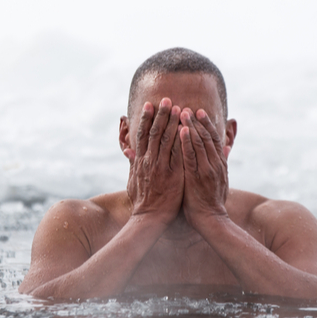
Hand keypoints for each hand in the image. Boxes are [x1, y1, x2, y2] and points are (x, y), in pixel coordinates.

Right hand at [126, 98, 183, 225]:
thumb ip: (133, 164)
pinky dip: (182, 140)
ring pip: (167, 140)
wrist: (150, 218)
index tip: (149, 104)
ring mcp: (161, 167)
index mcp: (140, 161)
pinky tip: (187, 129)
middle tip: (166, 99)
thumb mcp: (133, 180)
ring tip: (178, 108)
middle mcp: (149, 161)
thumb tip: (129, 151)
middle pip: (155, 132)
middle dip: (161, 114)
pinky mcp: (174, 175)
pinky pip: (179, 154)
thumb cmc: (143, 200)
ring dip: (173, 122)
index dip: (145, 118)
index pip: (143, 135)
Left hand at [179, 108, 228, 226]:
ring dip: (191, 126)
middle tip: (188, 107)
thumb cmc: (211, 202)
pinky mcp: (197, 176)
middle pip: (207, 137)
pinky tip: (182, 130)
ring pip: (200, 143)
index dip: (207, 125)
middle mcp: (215, 164)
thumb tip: (228, 147)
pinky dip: (187, 141)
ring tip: (183, 112)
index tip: (199, 112)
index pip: (214, 139)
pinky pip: (191, 156)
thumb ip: (222, 162)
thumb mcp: (221, 179)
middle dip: (198, 121)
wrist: (211, 220)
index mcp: (220, 164)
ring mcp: (207, 169)